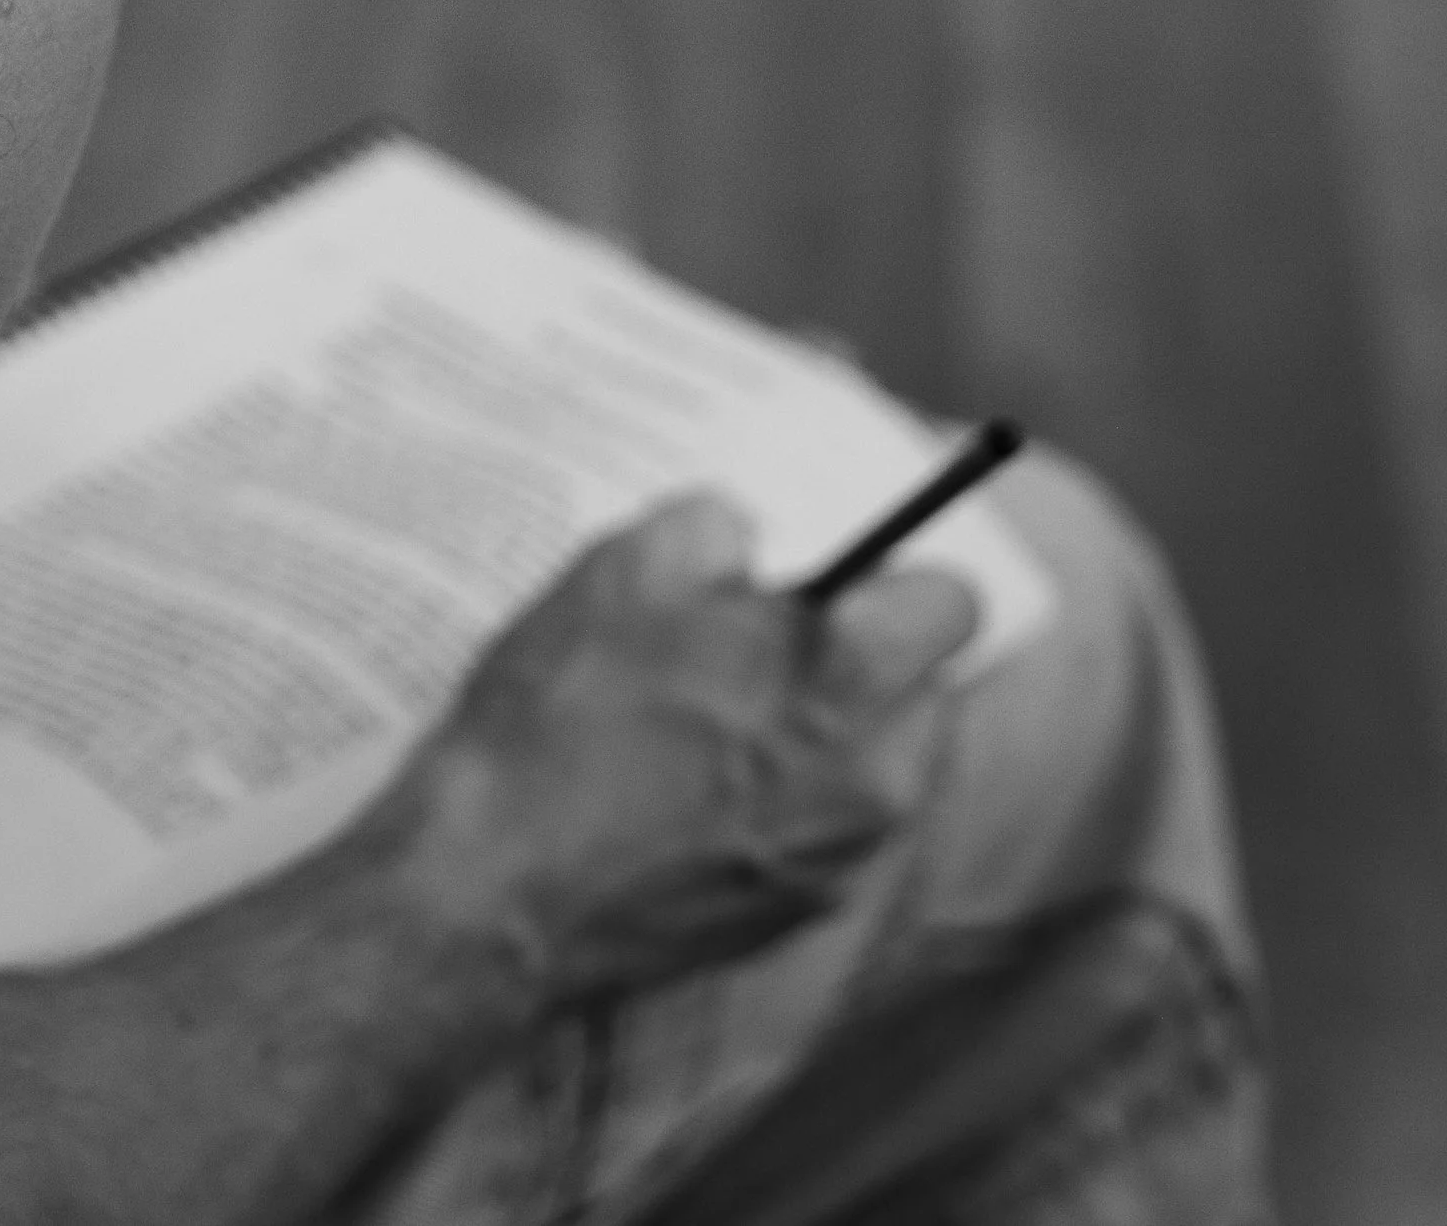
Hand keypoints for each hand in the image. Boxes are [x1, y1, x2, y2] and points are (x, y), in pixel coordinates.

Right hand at [390, 493, 978, 1018]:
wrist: (492, 893)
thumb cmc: (561, 721)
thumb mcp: (623, 567)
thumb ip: (715, 527)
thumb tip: (747, 546)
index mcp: (853, 676)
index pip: (954, 601)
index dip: (893, 575)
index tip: (836, 578)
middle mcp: (876, 778)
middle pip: (918, 688)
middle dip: (855, 658)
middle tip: (751, 645)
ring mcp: (840, 860)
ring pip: (871, 762)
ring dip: (819, 731)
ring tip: (707, 719)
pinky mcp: (795, 919)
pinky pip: (822, 828)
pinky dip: (781, 800)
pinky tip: (688, 788)